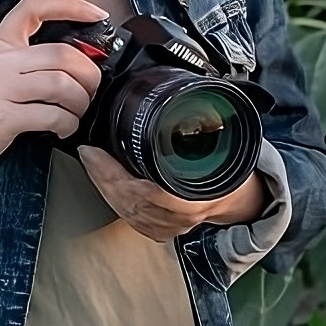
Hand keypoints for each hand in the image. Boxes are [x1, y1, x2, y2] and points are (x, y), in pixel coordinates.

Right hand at [0, 0, 109, 181]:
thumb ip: (27, 61)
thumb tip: (75, 60)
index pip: (35, 7)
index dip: (70, 5)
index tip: (95, 14)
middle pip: (63, 53)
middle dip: (89, 74)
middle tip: (90, 89)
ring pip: (62, 83)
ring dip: (80, 101)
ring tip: (76, 112)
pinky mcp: (2, 118)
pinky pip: (52, 115)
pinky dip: (67, 124)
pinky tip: (62, 129)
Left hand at [77, 145, 266, 241]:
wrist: (238, 200)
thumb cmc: (229, 172)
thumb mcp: (221, 148)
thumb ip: (204, 127)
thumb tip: (180, 93)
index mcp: (195, 198)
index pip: (144, 191)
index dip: (113, 173)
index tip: (93, 151)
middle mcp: (179, 217)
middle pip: (128, 201)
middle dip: (102, 176)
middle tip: (87, 153)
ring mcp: (168, 228)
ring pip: (126, 211)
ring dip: (104, 187)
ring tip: (92, 164)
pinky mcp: (159, 232)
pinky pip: (129, 218)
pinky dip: (114, 199)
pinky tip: (104, 184)